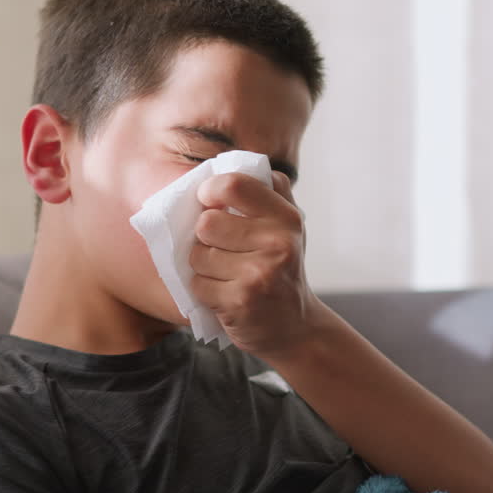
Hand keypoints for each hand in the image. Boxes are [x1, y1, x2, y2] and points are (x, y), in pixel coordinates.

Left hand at [188, 170, 329, 358]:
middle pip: (207, 223)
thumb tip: (235, 164)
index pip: (233, 185)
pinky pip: (197, 284)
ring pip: (198, 255)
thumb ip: (269, 191)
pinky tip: (225, 294)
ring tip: (226, 274)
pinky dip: (203, 290)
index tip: (210, 202)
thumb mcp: (289, 226)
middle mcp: (277, 243)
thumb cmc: (283, 269)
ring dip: (203, 266)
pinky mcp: (240, 302)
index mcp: (286, 218)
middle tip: (223, 248)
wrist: (296, 327)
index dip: (210, 191)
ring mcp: (259, 274)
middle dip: (206, 237)